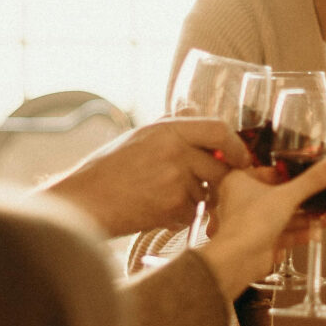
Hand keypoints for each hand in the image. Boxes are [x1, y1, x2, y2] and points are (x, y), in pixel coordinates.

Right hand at [42, 118, 249, 235]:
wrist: (84, 202)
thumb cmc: (106, 170)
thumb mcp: (137, 136)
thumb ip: (169, 123)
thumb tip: (193, 109)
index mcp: (167, 130)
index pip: (218, 130)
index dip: (236, 146)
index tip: (240, 157)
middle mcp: (175, 152)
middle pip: (219, 168)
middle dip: (217, 181)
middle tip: (206, 187)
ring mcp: (175, 181)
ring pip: (206, 194)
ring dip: (194, 200)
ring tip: (162, 197)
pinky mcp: (172, 207)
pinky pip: (192, 214)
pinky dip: (180, 216)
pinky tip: (156, 210)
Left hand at [197, 156, 325, 299]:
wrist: (238, 260)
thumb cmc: (249, 223)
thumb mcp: (287, 196)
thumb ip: (314, 180)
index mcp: (240, 181)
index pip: (270, 172)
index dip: (292, 174)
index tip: (311, 173)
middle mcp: (243, 201)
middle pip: (280, 196)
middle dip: (306, 201)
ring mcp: (251, 222)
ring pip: (283, 216)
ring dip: (307, 218)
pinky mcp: (259, 241)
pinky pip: (282, 234)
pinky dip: (299, 234)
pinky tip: (316, 234)